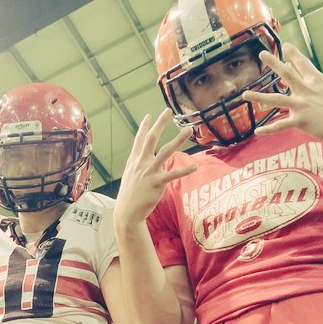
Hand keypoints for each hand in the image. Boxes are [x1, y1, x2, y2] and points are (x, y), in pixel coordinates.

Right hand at [114, 109, 197, 226]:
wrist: (126, 212)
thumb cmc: (130, 195)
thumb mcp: (131, 176)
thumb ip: (138, 166)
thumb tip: (146, 161)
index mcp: (134, 161)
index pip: (139, 140)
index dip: (145, 127)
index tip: (149, 115)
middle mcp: (141, 163)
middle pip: (151, 139)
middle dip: (160, 124)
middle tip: (167, 111)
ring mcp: (149, 172)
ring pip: (166, 152)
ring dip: (178, 139)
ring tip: (189, 129)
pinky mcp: (157, 183)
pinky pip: (174, 174)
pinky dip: (185, 170)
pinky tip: (195, 166)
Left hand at [242, 44, 322, 142]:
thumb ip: (320, 84)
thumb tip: (312, 78)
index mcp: (316, 81)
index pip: (303, 64)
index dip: (294, 54)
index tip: (285, 45)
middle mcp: (307, 90)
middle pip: (286, 74)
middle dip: (273, 63)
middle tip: (262, 53)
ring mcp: (303, 105)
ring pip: (276, 99)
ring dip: (259, 97)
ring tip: (244, 95)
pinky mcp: (301, 120)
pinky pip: (281, 125)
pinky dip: (268, 129)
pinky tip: (257, 131)